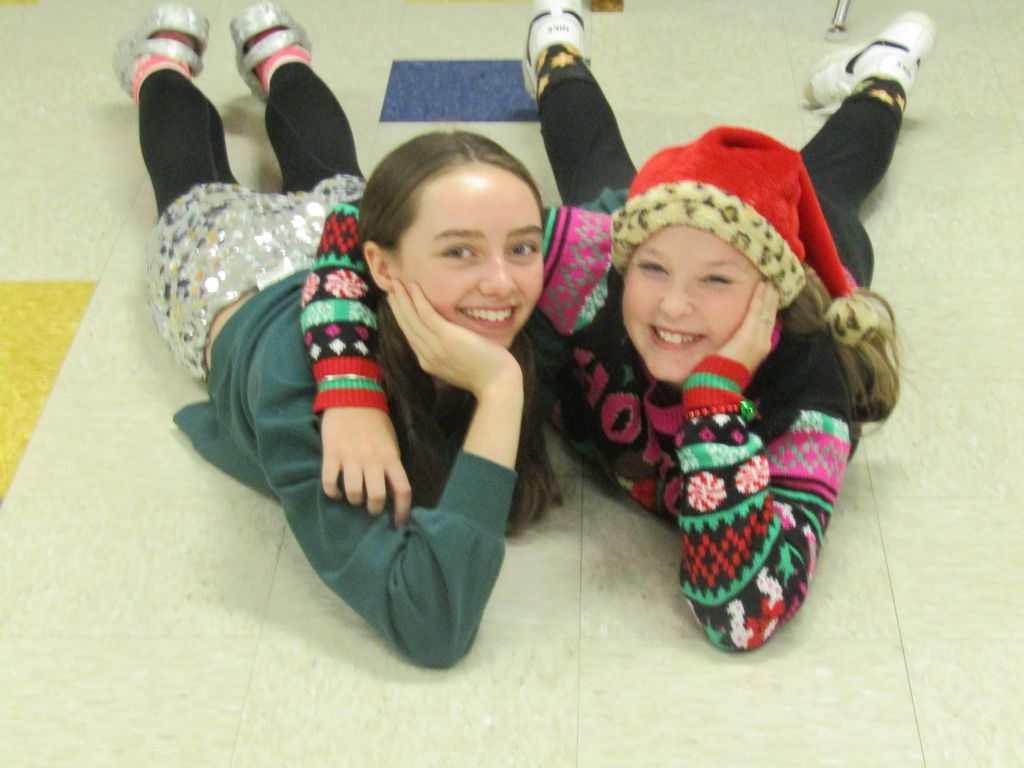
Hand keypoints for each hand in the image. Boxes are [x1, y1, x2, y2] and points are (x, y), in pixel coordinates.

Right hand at [320, 407, 413, 525]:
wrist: (351, 396)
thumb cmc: (375, 421)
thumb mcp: (391, 441)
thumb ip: (390, 464)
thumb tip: (390, 491)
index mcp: (391, 457)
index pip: (402, 490)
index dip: (402, 511)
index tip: (398, 523)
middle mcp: (372, 460)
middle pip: (376, 497)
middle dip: (373, 509)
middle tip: (370, 507)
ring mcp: (351, 458)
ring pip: (353, 493)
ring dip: (353, 500)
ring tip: (353, 496)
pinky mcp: (331, 454)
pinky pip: (329, 482)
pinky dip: (332, 493)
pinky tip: (335, 492)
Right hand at [387, 281, 521, 398]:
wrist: (498, 384)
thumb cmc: (486, 374)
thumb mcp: (459, 365)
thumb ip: (447, 353)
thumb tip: (445, 339)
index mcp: (428, 362)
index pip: (410, 336)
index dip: (402, 318)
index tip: (396, 303)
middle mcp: (427, 355)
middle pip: (407, 326)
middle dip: (397, 305)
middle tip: (390, 286)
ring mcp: (435, 347)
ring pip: (412, 319)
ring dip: (403, 298)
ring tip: (396, 282)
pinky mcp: (447, 337)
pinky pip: (427, 315)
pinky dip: (417, 300)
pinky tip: (413, 287)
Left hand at [716, 281, 779, 371]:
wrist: (720, 384)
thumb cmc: (722, 374)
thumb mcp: (735, 358)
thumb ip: (738, 347)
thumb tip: (733, 339)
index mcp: (761, 348)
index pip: (768, 324)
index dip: (770, 309)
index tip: (772, 296)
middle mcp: (764, 342)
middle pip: (771, 315)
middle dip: (773, 299)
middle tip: (774, 282)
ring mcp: (758, 338)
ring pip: (766, 311)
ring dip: (768, 295)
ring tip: (770, 280)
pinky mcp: (748, 335)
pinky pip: (756, 312)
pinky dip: (759, 298)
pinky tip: (762, 286)